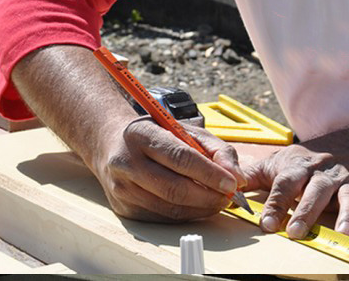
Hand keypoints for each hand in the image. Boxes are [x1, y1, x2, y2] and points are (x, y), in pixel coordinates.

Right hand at [93, 117, 246, 221]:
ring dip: (201, 209)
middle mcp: (127, 162)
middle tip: (229, 197)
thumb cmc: (156, 134)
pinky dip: (186, 215)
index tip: (232, 183)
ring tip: (217, 200)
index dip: (209, 173)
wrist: (112, 144)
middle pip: (174, 188)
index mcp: (142, 134)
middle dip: (209, 196)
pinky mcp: (124, 208)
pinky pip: (162, 218)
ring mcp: (122, 188)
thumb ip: (217, 149)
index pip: (180, 157)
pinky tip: (198, 206)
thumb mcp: (186, 129)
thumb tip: (236, 178)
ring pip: (169, 208)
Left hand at [243, 141, 348, 238]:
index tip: (266, 223)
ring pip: (348, 196)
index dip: (275, 202)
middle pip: (316, 190)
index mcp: (300, 168)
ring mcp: (348, 182)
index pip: (285, 183)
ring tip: (342, 232)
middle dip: (306, 211)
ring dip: (346, 214)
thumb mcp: (279, 163)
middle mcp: (324, 174)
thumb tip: (226, 184)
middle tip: (296, 232)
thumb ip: (252, 175)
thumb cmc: (309, 160)